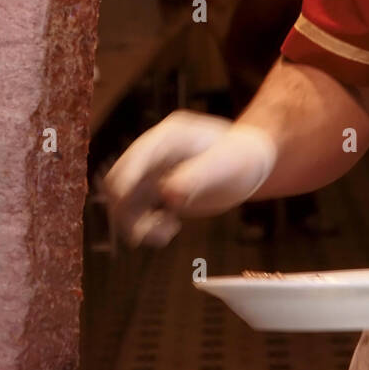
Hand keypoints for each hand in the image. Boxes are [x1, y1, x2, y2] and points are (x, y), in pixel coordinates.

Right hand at [102, 110, 276, 247]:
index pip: (136, 155)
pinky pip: (138, 214)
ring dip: (136, 223)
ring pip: (125, 203)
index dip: (125, 178)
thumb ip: (197, 176)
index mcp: (169, 137)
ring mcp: (154, 174)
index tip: (124, 203)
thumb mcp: (224, 164)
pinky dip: (147, 228)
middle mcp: (154, 154)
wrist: (249, 165)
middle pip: (118, 180)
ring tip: (166, 232)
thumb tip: (167, 193)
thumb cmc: (241, 157)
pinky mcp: (157, 193)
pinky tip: (170, 230)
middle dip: (124, 208)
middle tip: (144, 230)